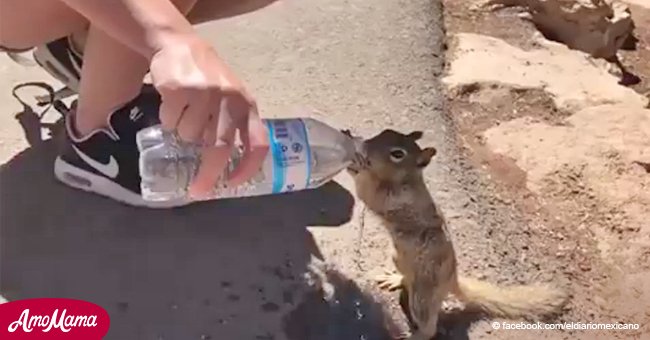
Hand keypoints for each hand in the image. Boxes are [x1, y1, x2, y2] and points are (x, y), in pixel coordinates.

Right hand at [149, 36, 268, 198]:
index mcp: (247, 105)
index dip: (248, 168)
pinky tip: (173, 104)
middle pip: (220, 147)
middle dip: (208, 173)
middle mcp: (229, 100)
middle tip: (198, 189)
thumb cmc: (210, 79)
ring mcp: (204, 94)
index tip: (233, 183)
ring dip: (183, 134)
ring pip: (190, 136)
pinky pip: (170, 122)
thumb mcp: (231, 99)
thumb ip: (234, 126)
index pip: (257, 143)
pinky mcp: (179, 89)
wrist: (181, 45)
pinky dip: (168, 120)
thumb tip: (227, 168)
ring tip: (184, 114)